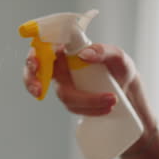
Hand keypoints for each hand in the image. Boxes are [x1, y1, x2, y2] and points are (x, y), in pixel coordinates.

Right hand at [23, 44, 138, 115]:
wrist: (127, 91)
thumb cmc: (119, 68)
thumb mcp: (117, 56)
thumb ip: (103, 51)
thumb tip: (84, 55)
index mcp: (65, 49)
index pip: (40, 49)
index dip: (32, 57)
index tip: (35, 65)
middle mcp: (59, 66)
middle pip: (35, 73)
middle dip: (32, 82)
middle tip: (38, 91)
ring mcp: (63, 84)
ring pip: (62, 95)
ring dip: (85, 101)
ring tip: (111, 100)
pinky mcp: (70, 100)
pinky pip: (72, 106)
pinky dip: (88, 109)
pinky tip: (104, 109)